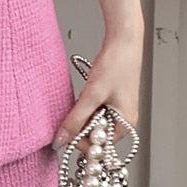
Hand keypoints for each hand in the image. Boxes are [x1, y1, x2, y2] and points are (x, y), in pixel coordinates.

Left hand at [52, 33, 141, 151]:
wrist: (124, 40)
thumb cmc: (116, 64)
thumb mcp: (92, 94)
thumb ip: (75, 119)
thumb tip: (61, 140)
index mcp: (125, 124)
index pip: (99, 146)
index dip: (81, 141)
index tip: (67, 131)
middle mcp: (124, 119)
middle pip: (96, 135)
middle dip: (82, 126)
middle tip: (76, 109)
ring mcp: (118, 109)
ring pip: (94, 121)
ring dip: (83, 114)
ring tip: (83, 97)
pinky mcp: (112, 98)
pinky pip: (95, 109)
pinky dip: (86, 105)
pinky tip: (85, 93)